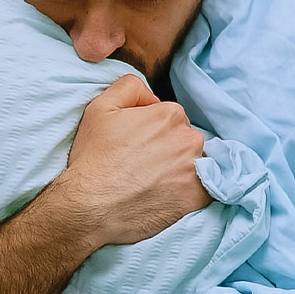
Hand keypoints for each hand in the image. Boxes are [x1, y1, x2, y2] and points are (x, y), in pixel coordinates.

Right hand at [62, 74, 210, 245]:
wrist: (91, 206)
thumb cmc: (94, 158)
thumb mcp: (101, 107)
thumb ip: (130, 87)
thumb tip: (152, 96)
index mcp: (170, 114)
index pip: (170, 117)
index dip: (152, 130)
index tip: (136, 145)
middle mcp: (189, 139)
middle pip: (184, 139)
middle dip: (168, 148)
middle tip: (142, 165)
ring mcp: (195, 169)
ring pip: (193, 163)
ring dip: (179, 169)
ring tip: (151, 182)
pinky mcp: (197, 197)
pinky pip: (204, 189)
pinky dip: (189, 191)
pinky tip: (167, 195)